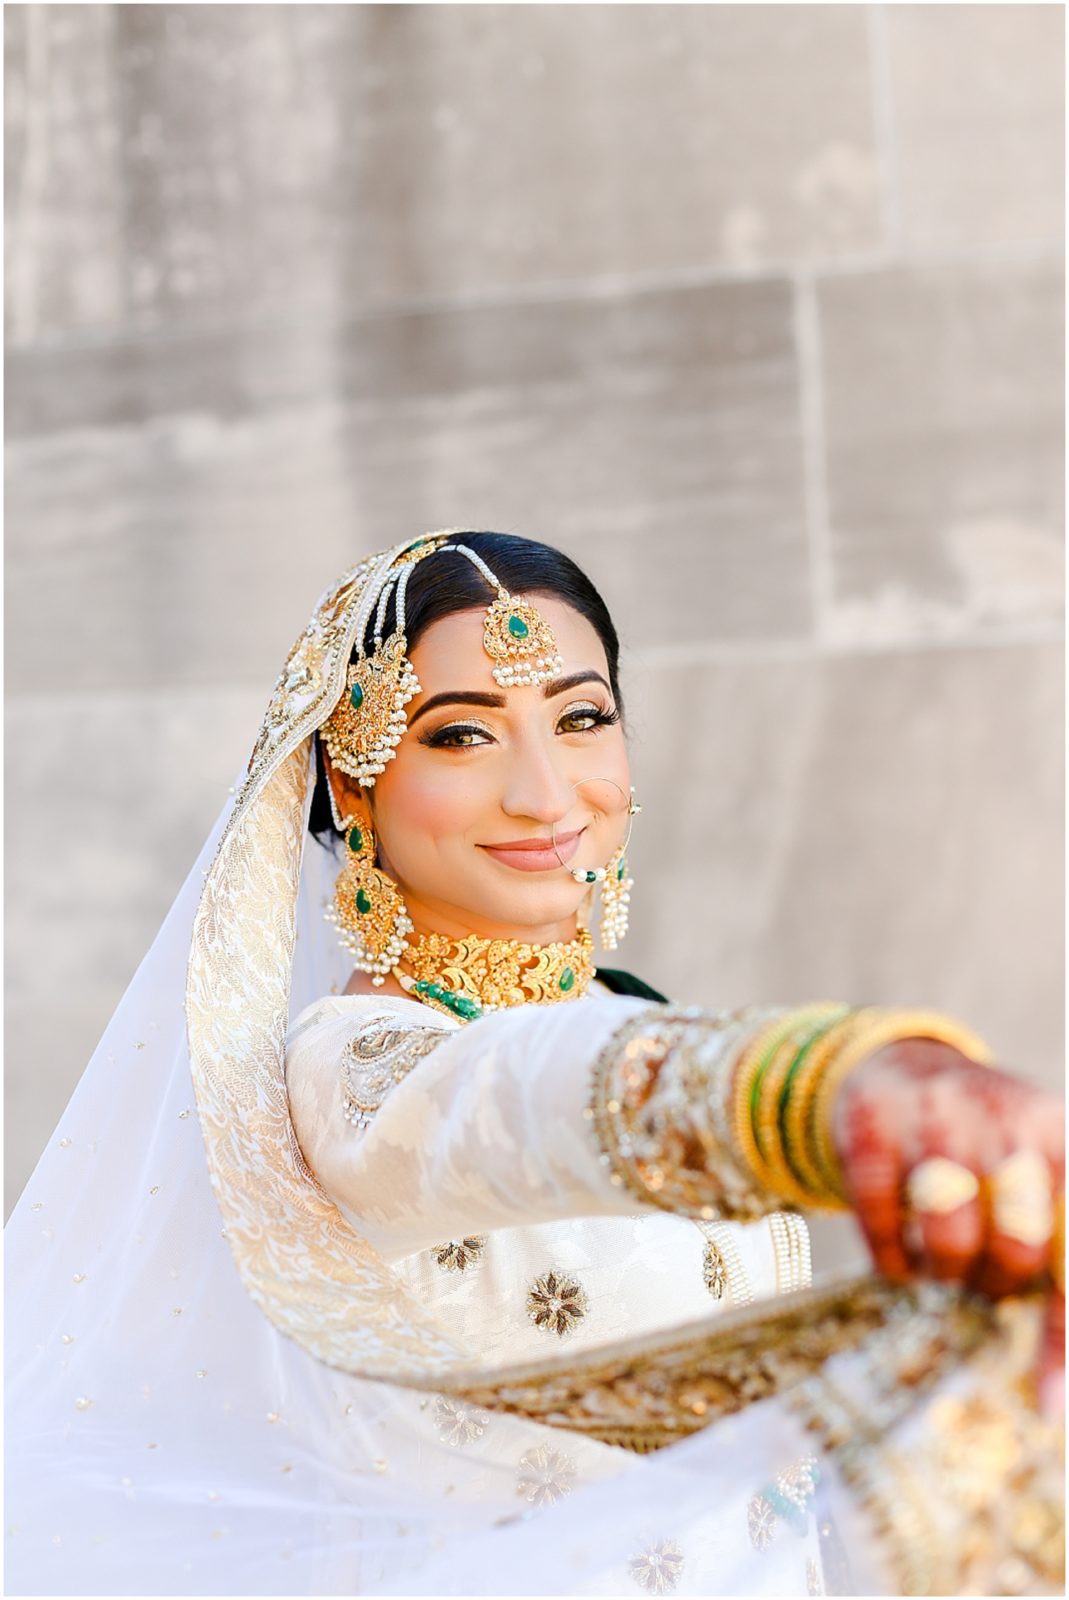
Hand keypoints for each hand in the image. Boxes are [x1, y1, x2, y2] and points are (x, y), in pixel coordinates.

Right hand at [832, 1038, 1063, 1412]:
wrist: (905, 1067)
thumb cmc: (988, 1150)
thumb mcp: (1039, 1173)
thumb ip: (1054, 1250)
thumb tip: (1055, 1392)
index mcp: (1062, 1137)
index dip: (1063, 1333)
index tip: (1049, 1405)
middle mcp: (1007, 1116)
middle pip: (1017, 1239)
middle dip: (998, 1284)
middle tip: (982, 1288)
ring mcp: (936, 1113)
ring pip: (948, 1228)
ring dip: (944, 1271)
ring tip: (942, 1271)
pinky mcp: (871, 1121)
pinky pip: (879, 1214)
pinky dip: (889, 1255)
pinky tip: (899, 1259)